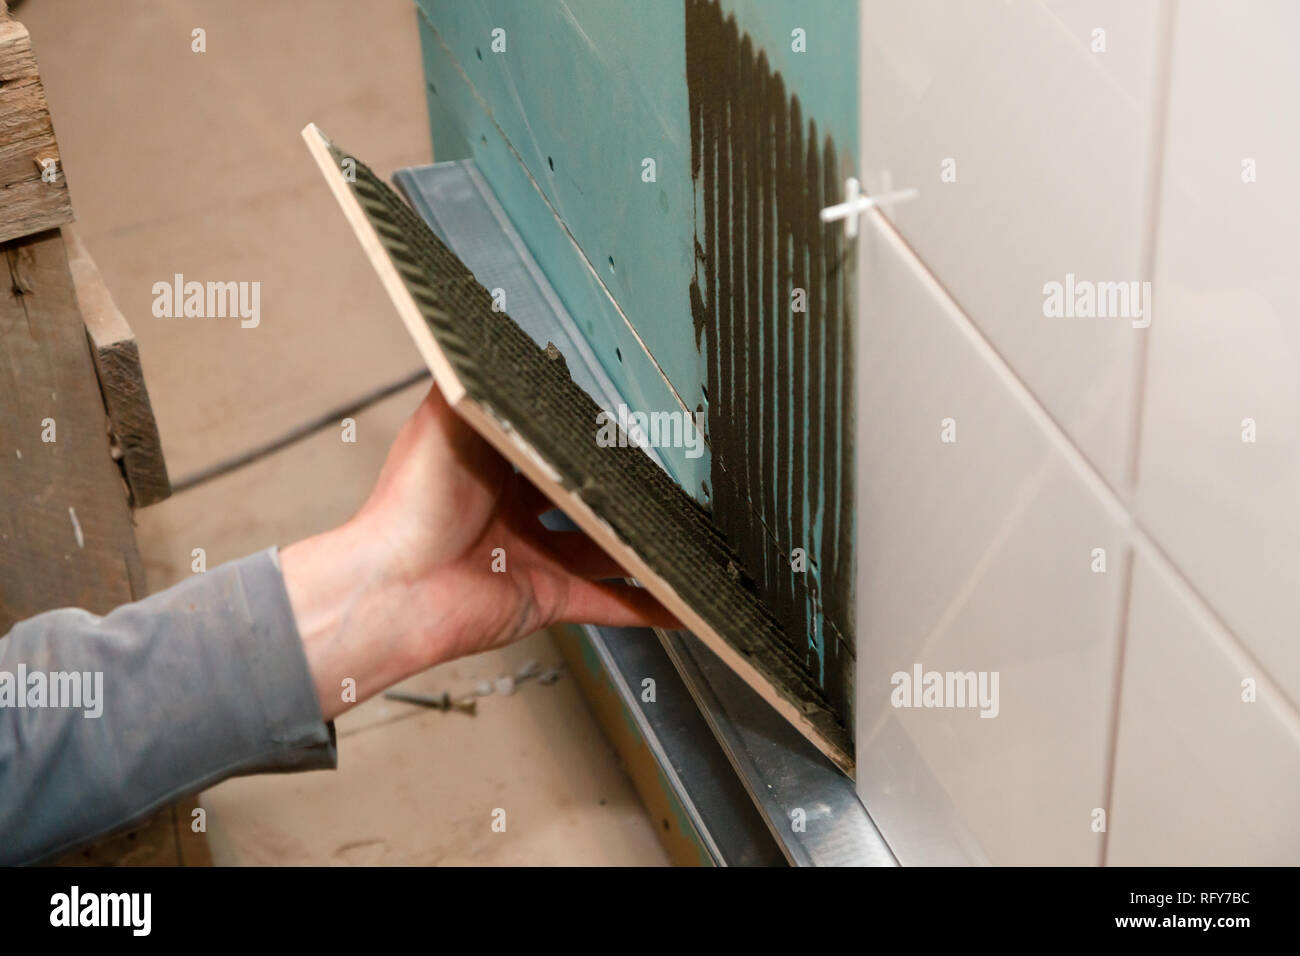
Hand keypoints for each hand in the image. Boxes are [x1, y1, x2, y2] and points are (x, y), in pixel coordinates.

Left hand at [280, 384, 678, 719]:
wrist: (397, 586)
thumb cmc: (411, 503)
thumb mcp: (446, 416)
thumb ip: (473, 378)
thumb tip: (485, 328)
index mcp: (491, 466)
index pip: (548, 442)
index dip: (583, 431)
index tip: (624, 415)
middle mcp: (513, 511)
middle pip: (584, 495)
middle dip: (623, 486)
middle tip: (670, 471)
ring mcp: (534, 556)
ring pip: (606, 549)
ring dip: (645, 543)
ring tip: (691, 530)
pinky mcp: (550, 598)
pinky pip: (610, 603)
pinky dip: (650, 605)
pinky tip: (683, 597)